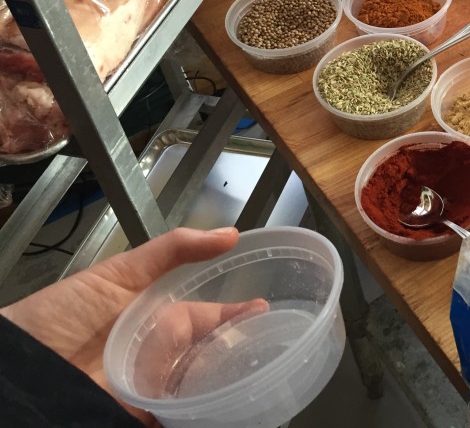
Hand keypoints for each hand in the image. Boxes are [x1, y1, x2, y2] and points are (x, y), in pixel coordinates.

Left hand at [0, 227, 241, 425]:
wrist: (16, 366)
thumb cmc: (58, 316)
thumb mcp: (118, 275)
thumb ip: (173, 251)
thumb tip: (230, 233)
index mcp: (158, 322)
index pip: (208, 320)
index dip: (237, 316)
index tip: (265, 310)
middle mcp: (159, 358)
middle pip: (211, 358)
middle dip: (240, 352)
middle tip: (271, 343)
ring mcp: (151, 391)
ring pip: (200, 389)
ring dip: (224, 383)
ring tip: (252, 372)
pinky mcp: (141, 416)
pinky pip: (177, 416)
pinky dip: (197, 412)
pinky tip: (219, 403)